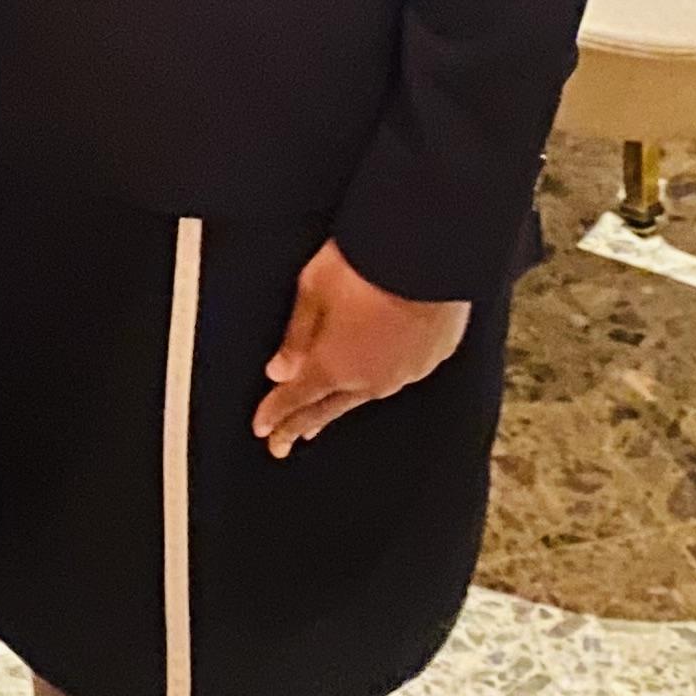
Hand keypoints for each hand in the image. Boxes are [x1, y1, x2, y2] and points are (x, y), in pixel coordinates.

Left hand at [253, 241, 469, 455]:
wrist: (432, 249)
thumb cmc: (367, 261)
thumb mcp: (313, 288)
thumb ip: (296, 335)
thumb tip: (279, 370)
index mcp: (334, 365)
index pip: (296, 398)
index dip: (275, 416)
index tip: (262, 430)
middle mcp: (371, 378)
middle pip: (327, 409)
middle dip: (299, 427)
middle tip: (281, 446)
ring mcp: (406, 371)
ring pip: (364, 395)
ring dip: (338, 405)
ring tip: (321, 419)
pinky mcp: (432, 356)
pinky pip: (398, 374)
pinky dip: (379, 377)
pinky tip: (375, 376)